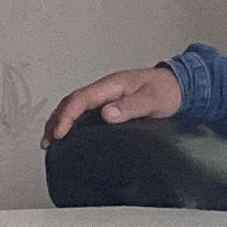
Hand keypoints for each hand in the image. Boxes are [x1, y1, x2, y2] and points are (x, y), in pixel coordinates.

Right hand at [43, 62, 184, 147]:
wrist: (179, 86)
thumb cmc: (166, 91)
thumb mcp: (151, 100)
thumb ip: (130, 107)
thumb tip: (106, 114)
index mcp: (111, 85)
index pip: (80, 99)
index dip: (67, 116)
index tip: (59, 133)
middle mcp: (105, 89)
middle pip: (71, 102)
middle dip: (56, 120)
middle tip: (47, 141)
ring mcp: (106, 96)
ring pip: (75, 106)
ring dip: (60, 121)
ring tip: (51, 140)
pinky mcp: (110, 104)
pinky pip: (84, 111)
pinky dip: (72, 122)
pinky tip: (70, 135)